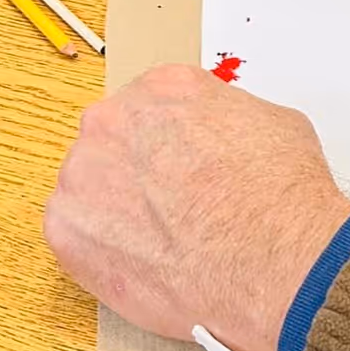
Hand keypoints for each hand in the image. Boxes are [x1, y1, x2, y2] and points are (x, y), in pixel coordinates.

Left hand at [44, 64, 349, 350]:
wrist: (276, 262)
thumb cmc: (283, 198)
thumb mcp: (275, 122)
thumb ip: (226, 118)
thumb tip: (218, 137)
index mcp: (164, 88)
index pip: (152, 106)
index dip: (171, 140)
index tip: (182, 165)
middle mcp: (115, 121)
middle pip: (114, 141)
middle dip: (138, 170)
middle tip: (172, 204)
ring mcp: (83, 175)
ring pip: (89, 189)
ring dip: (116, 210)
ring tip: (162, 240)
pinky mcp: (66, 231)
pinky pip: (76, 236)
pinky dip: (103, 250)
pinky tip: (145, 262)